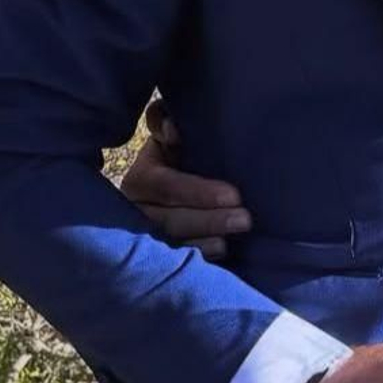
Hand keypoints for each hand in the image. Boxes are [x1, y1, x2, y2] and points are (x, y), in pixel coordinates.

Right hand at [119, 100, 249, 260]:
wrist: (183, 181)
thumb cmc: (182, 153)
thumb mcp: (170, 134)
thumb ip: (164, 121)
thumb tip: (173, 129)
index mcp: (142, 177)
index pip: (164, 185)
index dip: (196, 191)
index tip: (234, 194)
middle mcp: (136, 209)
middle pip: (167, 219)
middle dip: (208, 220)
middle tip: (245, 219)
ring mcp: (145, 235)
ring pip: (170, 243)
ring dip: (203, 242)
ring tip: (230, 241)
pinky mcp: (157, 255)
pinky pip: (174, 262)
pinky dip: (197, 259)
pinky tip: (220, 253)